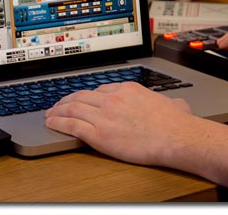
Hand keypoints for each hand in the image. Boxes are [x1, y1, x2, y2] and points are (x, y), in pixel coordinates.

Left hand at [45, 82, 196, 165]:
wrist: (177, 137)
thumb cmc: (178, 124)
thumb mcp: (175, 103)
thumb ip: (170, 101)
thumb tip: (177, 104)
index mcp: (127, 89)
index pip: (100, 90)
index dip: (87, 96)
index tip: (82, 99)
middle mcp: (112, 99)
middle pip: (81, 96)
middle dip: (66, 100)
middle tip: (58, 104)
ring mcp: (104, 116)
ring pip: (72, 109)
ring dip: (57, 111)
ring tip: (49, 114)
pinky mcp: (99, 134)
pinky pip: (72, 125)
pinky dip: (59, 123)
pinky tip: (52, 123)